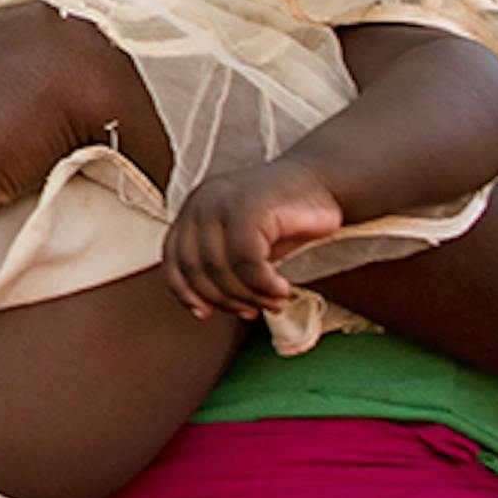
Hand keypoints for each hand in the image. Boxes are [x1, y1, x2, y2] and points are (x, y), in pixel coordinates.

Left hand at [161, 160, 346, 320]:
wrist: (324, 182)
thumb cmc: (284, 219)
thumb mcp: (243, 243)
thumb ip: (219, 265)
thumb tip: (202, 309)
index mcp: (194, 210)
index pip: (173, 261)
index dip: (185, 293)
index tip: (205, 314)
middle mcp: (202, 202)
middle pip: (196, 271)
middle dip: (226, 300)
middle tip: (254, 310)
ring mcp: (223, 201)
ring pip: (220, 270)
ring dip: (250, 296)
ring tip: (274, 301)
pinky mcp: (250, 206)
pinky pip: (246, 261)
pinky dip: (264, 285)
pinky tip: (282, 289)